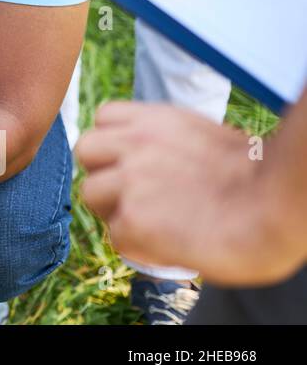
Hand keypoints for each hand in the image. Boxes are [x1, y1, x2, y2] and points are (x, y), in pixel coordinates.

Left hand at [77, 102, 298, 285]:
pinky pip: (115, 236)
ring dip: (114, 210)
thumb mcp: (205, 138)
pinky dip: (138, 245)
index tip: (131, 161)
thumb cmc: (259, 179)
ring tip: (153, 223)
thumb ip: (168, 143)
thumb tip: (152, 161)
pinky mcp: (132, 219)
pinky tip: (169, 246)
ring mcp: (130, 180)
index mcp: (157, 120)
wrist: (278, 208)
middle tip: (134, 194)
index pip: (105, 118)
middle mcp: (137, 144)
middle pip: (86, 151)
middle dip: (103, 172)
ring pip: (91, 193)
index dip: (113, 142)